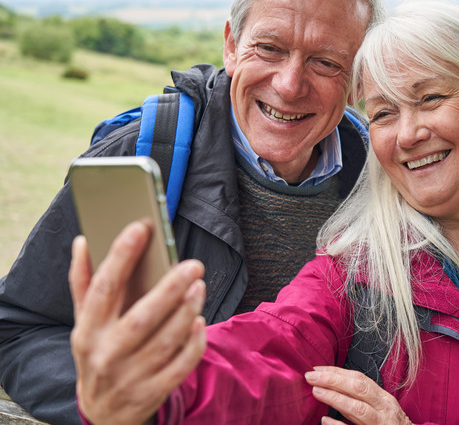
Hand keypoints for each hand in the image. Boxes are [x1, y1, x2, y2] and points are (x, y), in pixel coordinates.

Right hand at [69, 221, 206, 424]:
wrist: (102, 414)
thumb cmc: (98, 353)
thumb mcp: (84, 322)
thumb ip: (84, 282)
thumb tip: (84, 241)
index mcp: (87, 330)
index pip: (103, 288)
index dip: (121, 256)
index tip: (141, 227)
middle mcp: (106, 353)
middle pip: (141, 318)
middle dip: (169, 289)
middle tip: (193, 265)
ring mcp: (130, 376)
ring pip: (165, 341)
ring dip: (186, 312)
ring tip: (200, 286)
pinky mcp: (152, 393)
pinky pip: (179, 367)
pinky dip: (193, 344)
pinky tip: (200, 322)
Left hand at [305, 366, 411, 424]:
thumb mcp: (380, 409)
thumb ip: (361, 399)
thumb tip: (332, 387)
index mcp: (383, 399)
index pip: (359, 379)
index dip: (337, 372)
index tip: (317, 369)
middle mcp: (384, 410)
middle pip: (359, 390)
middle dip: (334, 380)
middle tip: (310, 377)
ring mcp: (380, 424)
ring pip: (358, 409)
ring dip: (336, 399)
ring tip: (316, 392)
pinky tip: (325, 420)